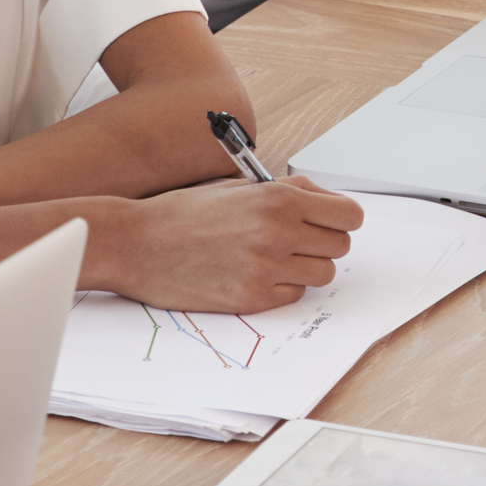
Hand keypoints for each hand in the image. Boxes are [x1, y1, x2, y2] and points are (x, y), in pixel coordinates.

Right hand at [107, 176, 365, 314]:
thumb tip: (329, 202)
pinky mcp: (251, 299)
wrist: (137, 244)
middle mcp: (277, 233)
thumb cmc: (185, 212)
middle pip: (340, 247)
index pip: (349, 216)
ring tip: (276, 256)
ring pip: (322, 274)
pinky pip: (294, 296)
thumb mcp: (240, 187)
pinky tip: (257, 273)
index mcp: (278, 199)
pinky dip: (283, 286)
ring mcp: (265, 269)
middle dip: (324, 241)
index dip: (341, 218)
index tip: (331, 221)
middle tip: (299, 238)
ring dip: (306, 266)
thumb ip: (289, 192)